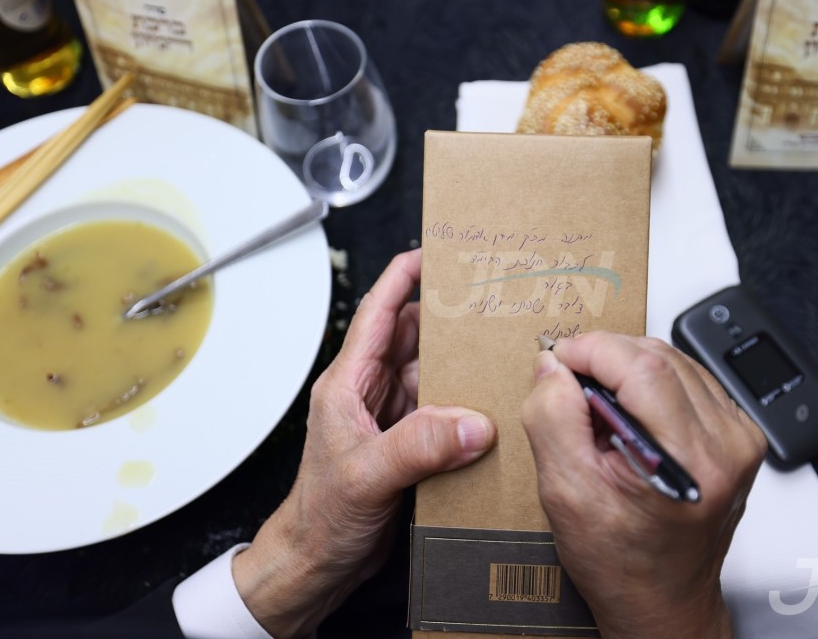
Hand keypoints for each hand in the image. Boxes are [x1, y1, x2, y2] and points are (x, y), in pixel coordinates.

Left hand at [232, 249, 495, 636]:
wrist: (317, 566)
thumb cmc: (319, 518)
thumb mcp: (367, 476)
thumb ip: (419, 446)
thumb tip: (472, 423)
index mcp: (348, 385)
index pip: (377, 316)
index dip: (401, 278)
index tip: (431, 252)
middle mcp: (371, 395)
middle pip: (414, 340)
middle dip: (449, 319)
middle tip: (489, 300)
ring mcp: (392, 420)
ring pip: (434, 376)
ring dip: (463, 366)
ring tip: (500, 349)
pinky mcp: (410, 446)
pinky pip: (445, 414)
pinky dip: (468, 407)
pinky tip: (493, 407)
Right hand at [521, 332, 765, 638]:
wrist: (662, 601)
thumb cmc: (621, 562)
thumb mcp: (565, 493)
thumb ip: (553, 418)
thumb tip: (554, 365)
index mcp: (690, 461)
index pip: (641, 366)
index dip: (591, 350)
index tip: (559, 359)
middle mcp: (727, 444)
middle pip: (659, 356)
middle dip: (606, 357)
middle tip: (572, 387)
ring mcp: (739, 437)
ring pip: (674, 360)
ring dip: (628, 368)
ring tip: (602, 413)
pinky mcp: (739, 434)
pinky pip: (689, 379)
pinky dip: (652, 383)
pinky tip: (632, 416)